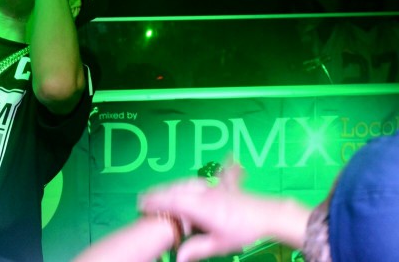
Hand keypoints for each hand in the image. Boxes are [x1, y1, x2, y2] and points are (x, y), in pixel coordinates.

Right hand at [138, 165, 271, 261]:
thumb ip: (196, 249)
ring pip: (189, 184)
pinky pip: (212, 177)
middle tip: (144, 198)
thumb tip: (178, 258)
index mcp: (200, 207)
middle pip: (176, 190)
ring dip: (174, 186)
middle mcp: (204, 193)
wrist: (269, 215)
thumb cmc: (244, 231)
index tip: (141, 204)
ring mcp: (214, 188)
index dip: (155, 202)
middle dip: (159, 193)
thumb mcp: (219, 244)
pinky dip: (212, 172)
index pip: (171, 202)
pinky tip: (230, 158)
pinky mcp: (224, 188)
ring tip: (163, 191)